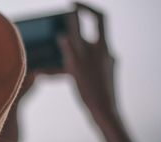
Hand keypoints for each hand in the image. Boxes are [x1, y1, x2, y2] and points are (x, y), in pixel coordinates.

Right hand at [59, 2, 117, 122]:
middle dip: (74, 32)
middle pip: (88, 35)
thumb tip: (62, 35)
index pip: (97, 18)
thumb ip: (70, 49)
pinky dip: (73, 63)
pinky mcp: (101, 74)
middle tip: (60, 30)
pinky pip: (85, 63)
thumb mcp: (76, 68)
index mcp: (101, 47)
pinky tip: (61, 70)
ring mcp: (104, 63)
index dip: (85, 8)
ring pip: (85, 51)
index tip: (70, 5)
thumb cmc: (91, 91)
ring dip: (71, 50)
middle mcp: (105, 52)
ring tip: (55, 55)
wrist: (104, 112)